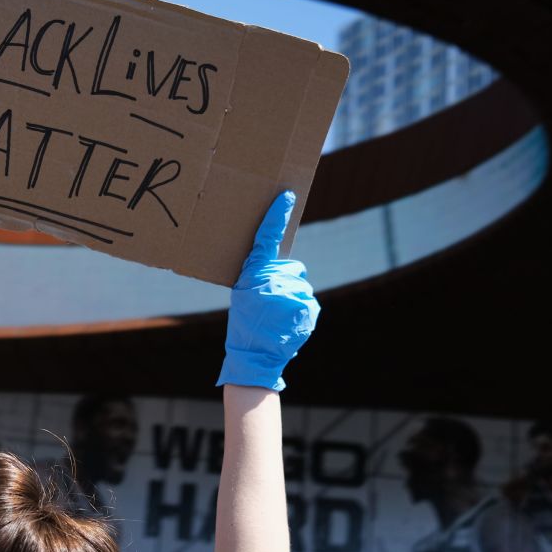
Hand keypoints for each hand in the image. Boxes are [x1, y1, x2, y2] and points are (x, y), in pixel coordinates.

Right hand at [216, 190, 319, 390]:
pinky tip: (288, 323)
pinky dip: (302, 310)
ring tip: (278, 317)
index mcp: (253, 273)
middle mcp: (273, 279)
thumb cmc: (246, 323)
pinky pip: (308, 300)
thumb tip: (288, 270)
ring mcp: (292, 293)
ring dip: (294, 298)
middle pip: (292, 268)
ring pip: (301, 286)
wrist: (255, 355)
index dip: (277, 216)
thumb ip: (261, 276)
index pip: (266, 238)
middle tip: (271, 302)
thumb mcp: (243, 294)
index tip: (287, 195)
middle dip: (286, 280)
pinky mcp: (307, 307)